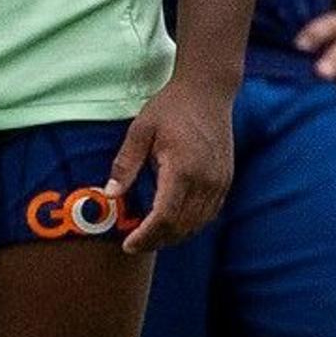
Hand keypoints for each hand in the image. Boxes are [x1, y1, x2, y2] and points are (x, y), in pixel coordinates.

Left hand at [111, 74, 235, 252]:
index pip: (165, 217)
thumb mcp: (140, 131)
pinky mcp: (226, 180)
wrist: (208, 91)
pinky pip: (209, 213)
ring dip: (174, 236)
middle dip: (157, 240)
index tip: (128, 244)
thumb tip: (109, 195)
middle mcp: (206, 181)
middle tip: (134, 244)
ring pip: (198, 224)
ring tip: (149, 237)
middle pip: (182, 227)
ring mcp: (220, 182)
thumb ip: (125, 164)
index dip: (146, 236)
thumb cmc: (171, 107)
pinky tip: (172, 223)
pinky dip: (190, 224)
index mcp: (183, 169)